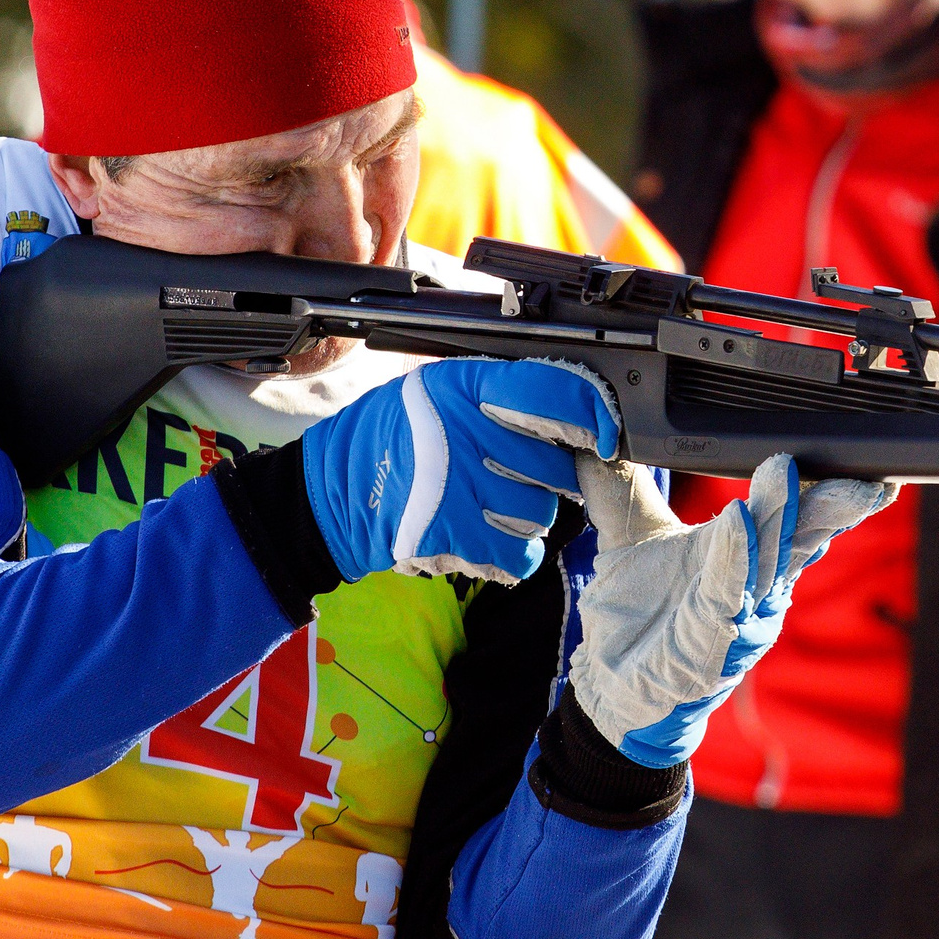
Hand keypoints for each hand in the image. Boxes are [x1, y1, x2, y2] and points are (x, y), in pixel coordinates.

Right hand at [301, 358, 619, 584]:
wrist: (332, 495)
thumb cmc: (392, 438)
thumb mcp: (439, 388)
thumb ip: (500, 391)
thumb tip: (578, 405)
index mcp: (466, 385)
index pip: (556, 391)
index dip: (593, 414)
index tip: (607, 433)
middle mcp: (467, 431)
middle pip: (557, 464)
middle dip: (545, 476)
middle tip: (510, 474)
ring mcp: (460, 486)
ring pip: (541, 513)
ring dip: (523, 517)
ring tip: (483, 505)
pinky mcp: (454, 536)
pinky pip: (520, 554)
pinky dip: (509, 553)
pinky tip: (481, 535)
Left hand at [567, 453, 895, 766]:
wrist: (611, 687)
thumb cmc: (638, 616)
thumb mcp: (628, 537)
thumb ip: (618, 483)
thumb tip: (600, 422)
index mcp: (750, 556)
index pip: (799, 515)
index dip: (832, 488)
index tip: (865, 461)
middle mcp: (757, 589)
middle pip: (799, 536)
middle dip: (826, 499)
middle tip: (849, 463)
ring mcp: (740, 621)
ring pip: (768, 563)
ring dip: (780, 518)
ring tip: (785, 473)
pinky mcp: (710, 648)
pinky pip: (724, 597)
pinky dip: (735, 560)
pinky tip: (739, 523)